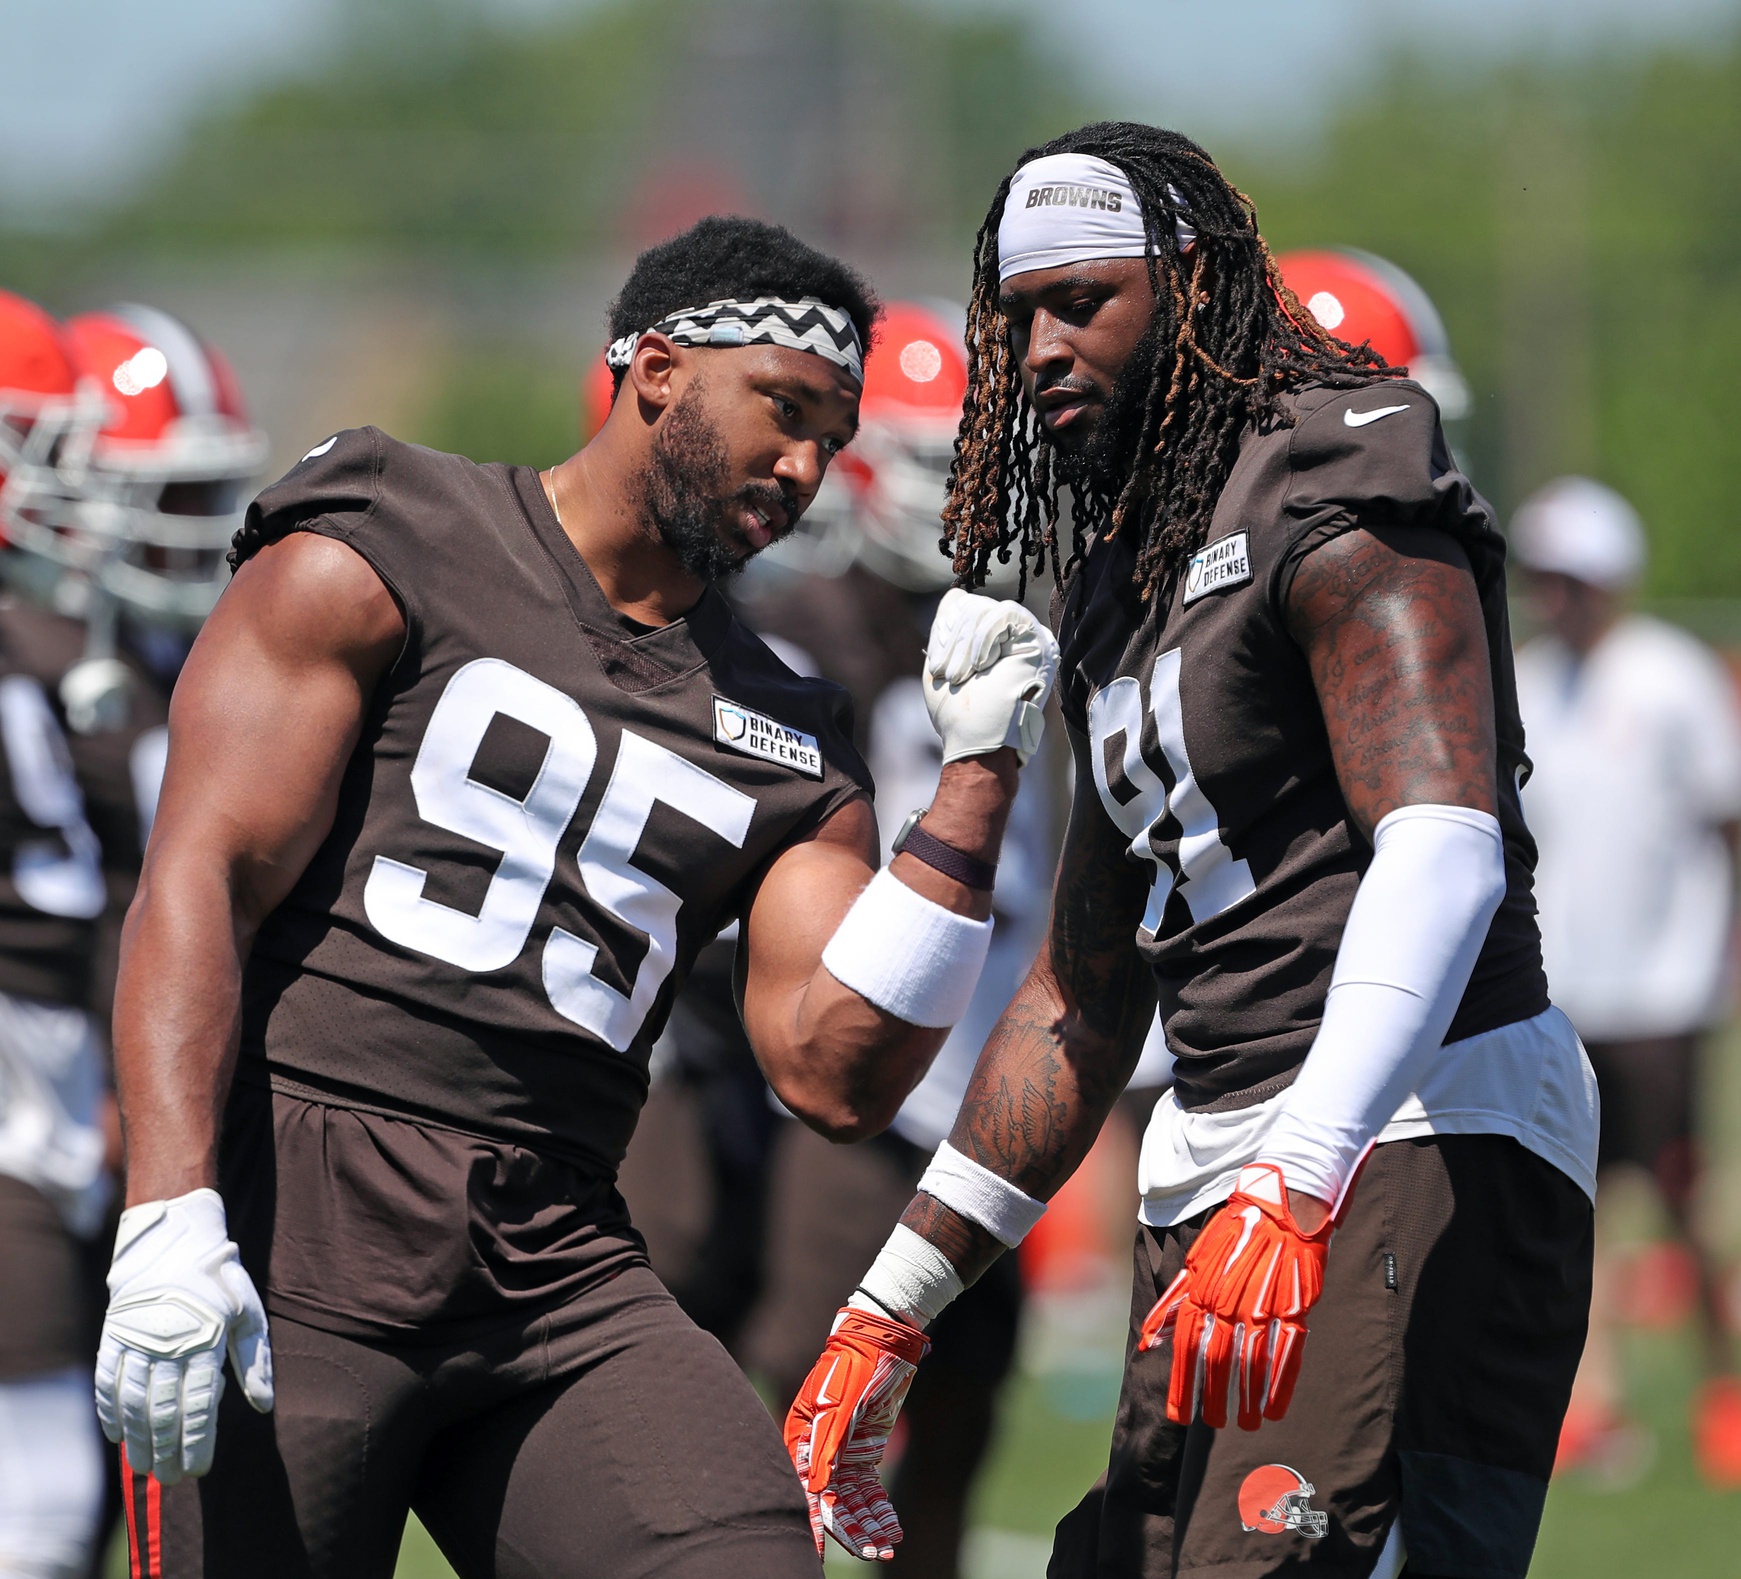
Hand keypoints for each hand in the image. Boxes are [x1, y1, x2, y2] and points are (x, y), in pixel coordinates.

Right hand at [95, 1189, 273, 1483]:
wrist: (175, 1241)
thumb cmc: (219, 1282)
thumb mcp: (248, 1313)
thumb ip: (255, 1362)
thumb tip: (264, 1405)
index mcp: (205, 1340)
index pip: (199, 1405)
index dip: (198, 1442)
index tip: (199, 1471)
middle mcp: (168, 1345)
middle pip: (163, 1412)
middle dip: (168, 1450)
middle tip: (171, 1480)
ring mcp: (136, 1341)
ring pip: (133, 1403)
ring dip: (137, 1440)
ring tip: (144, 1469)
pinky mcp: (114, 1335)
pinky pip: (109, 1381)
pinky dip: (110, 1411)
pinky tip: (116, 1435)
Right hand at [783, 1307, 928, 1560]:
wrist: (881, 1342)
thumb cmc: (854, 1368)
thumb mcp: (838, 1406)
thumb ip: (826, 1447)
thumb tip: (817, 1491)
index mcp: (802, 1441)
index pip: (807, 1492)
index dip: (814, 1525)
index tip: (818, 1555)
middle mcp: (818, 1454)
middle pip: (833, 1503)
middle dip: (851, 1532)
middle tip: (871, 1554)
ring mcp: (842, 1455)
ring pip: (853, 1502)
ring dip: (868, 1526)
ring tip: (886, 1549)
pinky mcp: (863, 1453)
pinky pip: (870, 1490)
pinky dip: (881, 1510)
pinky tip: (894, 1528)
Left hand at [923, 588, 1058, 766]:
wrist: (980, 740)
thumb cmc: (959, 712)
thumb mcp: (940, 663)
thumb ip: (946, 628)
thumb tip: (956, 595)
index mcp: (987, 640)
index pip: (962, 606)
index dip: (947, 630)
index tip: (939, 667)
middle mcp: (1008, 636)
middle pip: (972, 606)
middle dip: (954, 640)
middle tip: (949, 674)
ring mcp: (1024, 637)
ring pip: (985, 609)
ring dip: (966, 644)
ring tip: (962, 675)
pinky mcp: (1037, 639)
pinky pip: (1005, 613)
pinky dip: (984, 638)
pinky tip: (982, 665)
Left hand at [1136, 1163, 1331, 1430]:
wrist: (1280, 1205)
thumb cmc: (1233, 1235)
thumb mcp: (1195, 1264)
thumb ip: (1173, 1303)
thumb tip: (1149, 1339)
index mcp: (1203, 1290)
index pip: (1188, 1347)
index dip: (1183, 1384)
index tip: (1179, 1416)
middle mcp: (1231, 1301)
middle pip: (1218, 1360)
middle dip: (1213, 1397)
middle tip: (1212, 1424)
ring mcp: (1265, 1306)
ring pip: (1253, 1363)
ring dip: (1247, 1399)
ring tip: (1245, 1425)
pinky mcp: (1296, 1308)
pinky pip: (1287, 1354)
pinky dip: (1281, 1384)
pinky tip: (1275, 1408)